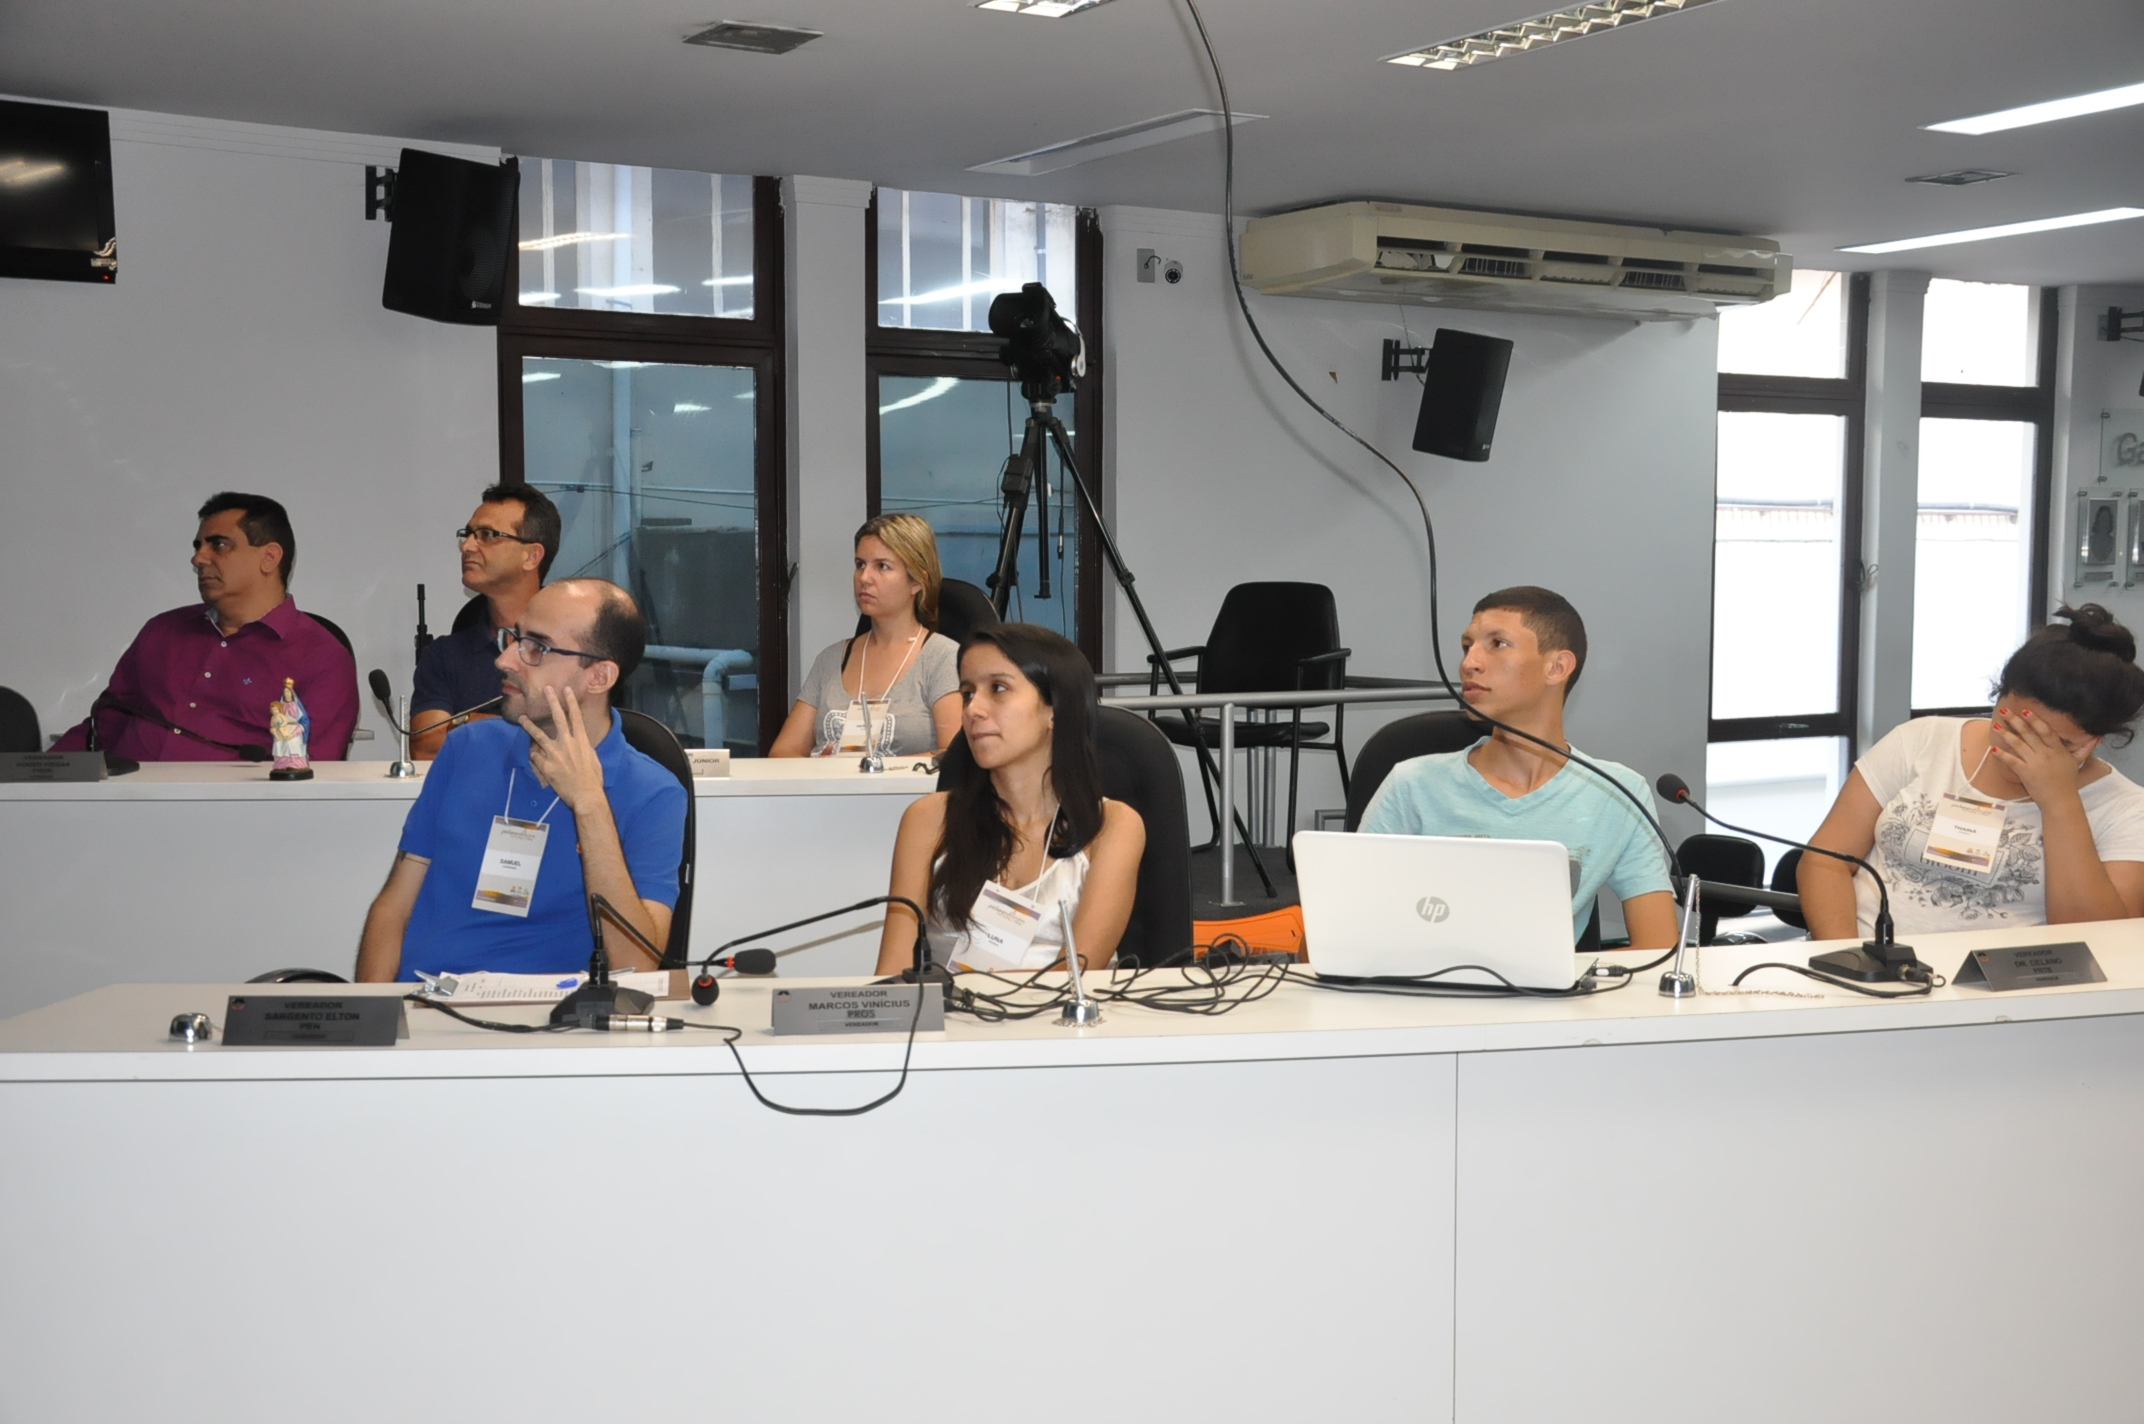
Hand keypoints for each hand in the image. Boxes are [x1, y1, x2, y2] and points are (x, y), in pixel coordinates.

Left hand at [522, 687, 607, 816]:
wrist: (586, 795)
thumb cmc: (593, 779)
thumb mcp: (592, 759)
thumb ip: (583, 747)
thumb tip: (578, 742)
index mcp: (582, 741)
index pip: (575, 717)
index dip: (570, 702)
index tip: (566, 690)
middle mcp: (568, 743)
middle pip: (558, 718)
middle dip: (552, 702)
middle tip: (547, 689)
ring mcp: (555, 754)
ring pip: (539, 735)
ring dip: (530, 725)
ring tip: (522, 717)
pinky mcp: (547, 765)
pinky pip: (536, 757)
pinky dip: (534, 755)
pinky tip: (533, 756)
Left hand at [1987, 707, 2088, 806]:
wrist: (2061, 801)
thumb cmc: (2068, 782)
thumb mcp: (2078, 762)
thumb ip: (2085, 748)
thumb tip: (2097, 736)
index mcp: (2058, 750)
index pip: (2046, 731)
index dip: (2035, 720)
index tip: (2025, 711)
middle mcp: (2046, 754)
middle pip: (2029, 734)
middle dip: (2016, 721)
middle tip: (2004, 711)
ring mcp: (2035, 763)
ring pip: (2018, 744)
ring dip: (2006, 734)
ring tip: (1996, 725)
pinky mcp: (2026, 773)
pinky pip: (2012, 761)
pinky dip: (2002, 755)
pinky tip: (1993, 748)